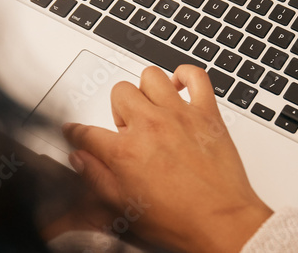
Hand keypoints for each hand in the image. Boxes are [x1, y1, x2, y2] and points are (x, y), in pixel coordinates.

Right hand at [63, 65, 271, 252]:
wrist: (220, 223)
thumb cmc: (179, 220)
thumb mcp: (124, 208)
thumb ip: (97, 178)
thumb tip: (80, 159)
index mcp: (125, 152)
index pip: (87, 133)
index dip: (77, 133)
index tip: (76, 132)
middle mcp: (150, 126)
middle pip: (119, 93)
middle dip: (119, 109)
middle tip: (128, 128)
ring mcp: (179, 115)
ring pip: (151, 77)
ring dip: (147, 90)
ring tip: (152, 108)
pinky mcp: (206, 112)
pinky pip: (196, 76)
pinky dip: (186, 75)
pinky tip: (180, 86)